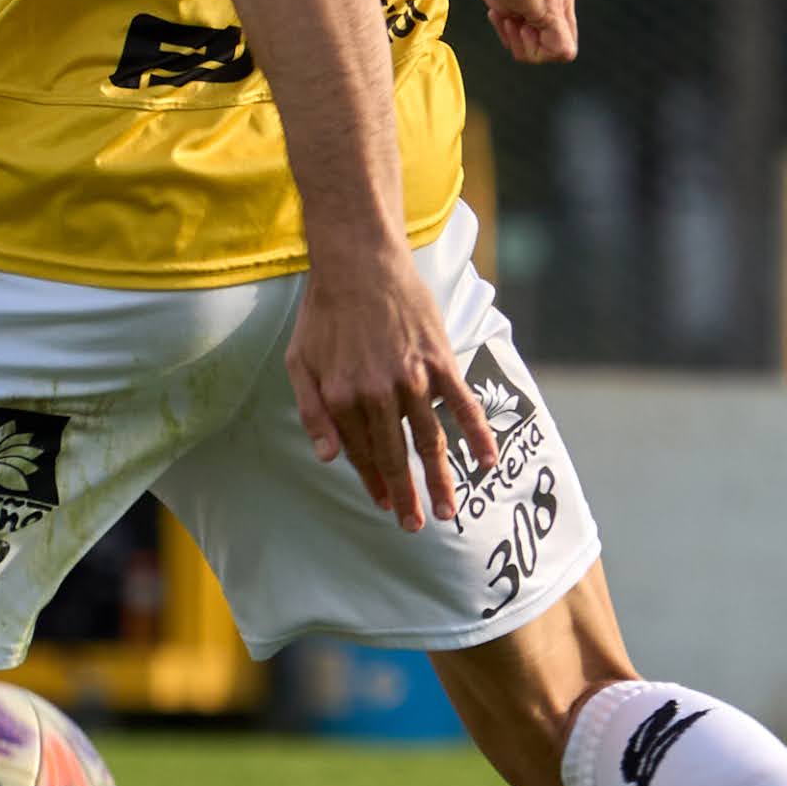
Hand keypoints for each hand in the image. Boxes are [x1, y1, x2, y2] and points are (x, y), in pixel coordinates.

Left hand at [287, 234, 499, 531]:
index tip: (384, 505)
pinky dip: (476, 435)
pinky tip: (487, 462)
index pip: (360, 453)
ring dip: (440, 480)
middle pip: (395, 455)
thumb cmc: (325, 312)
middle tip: (414, 525)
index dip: (373, 481)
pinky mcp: (438, 361)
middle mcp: (376, 394)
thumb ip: (311, 413)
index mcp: (340, 398)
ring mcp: (411, 378)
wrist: (358, 260)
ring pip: (429, 440)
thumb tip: (329, 459)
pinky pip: (462, 405)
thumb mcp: (299, 362)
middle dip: (406, 495)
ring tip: (448, 511)